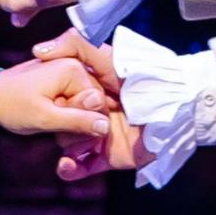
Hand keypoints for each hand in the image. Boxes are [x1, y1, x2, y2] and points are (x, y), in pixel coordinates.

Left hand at [0, 52, 116, 169]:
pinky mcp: (60, 78)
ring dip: (73, 119)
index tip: (67, 134)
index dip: (87, 123)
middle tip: (59, 134)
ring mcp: (67, 69)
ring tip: (54, 128)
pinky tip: (54, 122)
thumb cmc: (12, 106)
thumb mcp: (45, 118)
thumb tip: (105, 126)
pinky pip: (75, 98)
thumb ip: (77, 121)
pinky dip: (67, 113)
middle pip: (93, 101)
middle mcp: (74, 65)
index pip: (99, 102)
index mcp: (74, 70)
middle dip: (80, 121)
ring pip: (85, 102)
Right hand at [33, 31, 148, 180]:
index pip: (58, 96)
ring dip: (70, 144)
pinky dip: (69, 169)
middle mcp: (90, 113)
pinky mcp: (106, 158)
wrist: (176, 108)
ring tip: (85, 141)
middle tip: (85, 117)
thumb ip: (76, 45)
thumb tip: (39, 50)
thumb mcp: (109, 56)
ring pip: (66, 144)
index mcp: (88, 90)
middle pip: (59, 122)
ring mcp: (97, 136)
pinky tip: (68, 164)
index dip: (57, 97)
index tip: (62, 96)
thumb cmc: (145, 78)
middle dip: (64, 123)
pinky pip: (79, 168)